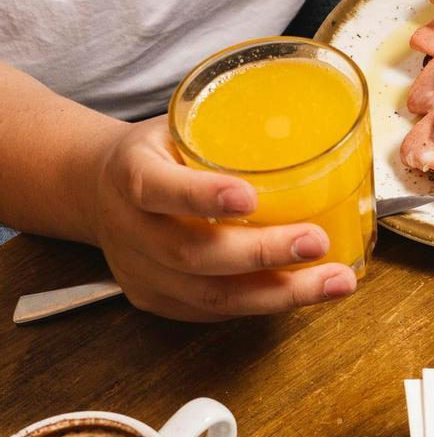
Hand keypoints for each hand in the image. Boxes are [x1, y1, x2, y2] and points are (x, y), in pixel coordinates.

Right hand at [90, 118, 358, 321]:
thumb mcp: (180, 126)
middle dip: (262, 254)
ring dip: (281, 293)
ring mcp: (139, 272)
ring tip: (334, 282)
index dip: (201, 196)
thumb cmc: (159, 154)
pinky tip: (306, 290)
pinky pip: (216, 312)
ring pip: (211, 297)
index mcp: (128, 172)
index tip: (249, 197)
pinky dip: (265, 302)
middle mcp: (128, 228)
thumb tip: (316, 124)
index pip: (156, 188)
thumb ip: (228, 130)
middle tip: (317, 242)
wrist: (98, 189)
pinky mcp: (156, 300)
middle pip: (192, 254)